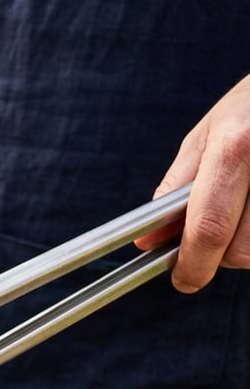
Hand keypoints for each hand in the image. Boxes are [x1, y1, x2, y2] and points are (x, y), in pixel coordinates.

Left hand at [136, 75, 249, 292]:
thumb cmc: (249, 110)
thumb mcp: (204, 138)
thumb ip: (175, 191)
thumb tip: (148, 242)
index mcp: (237, 147)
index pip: (209, 226)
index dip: (193, 262)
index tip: (183, 279)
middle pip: (242, 249)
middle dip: (220, 256)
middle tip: (212, 239)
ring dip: (244, 246)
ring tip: (240, 214)